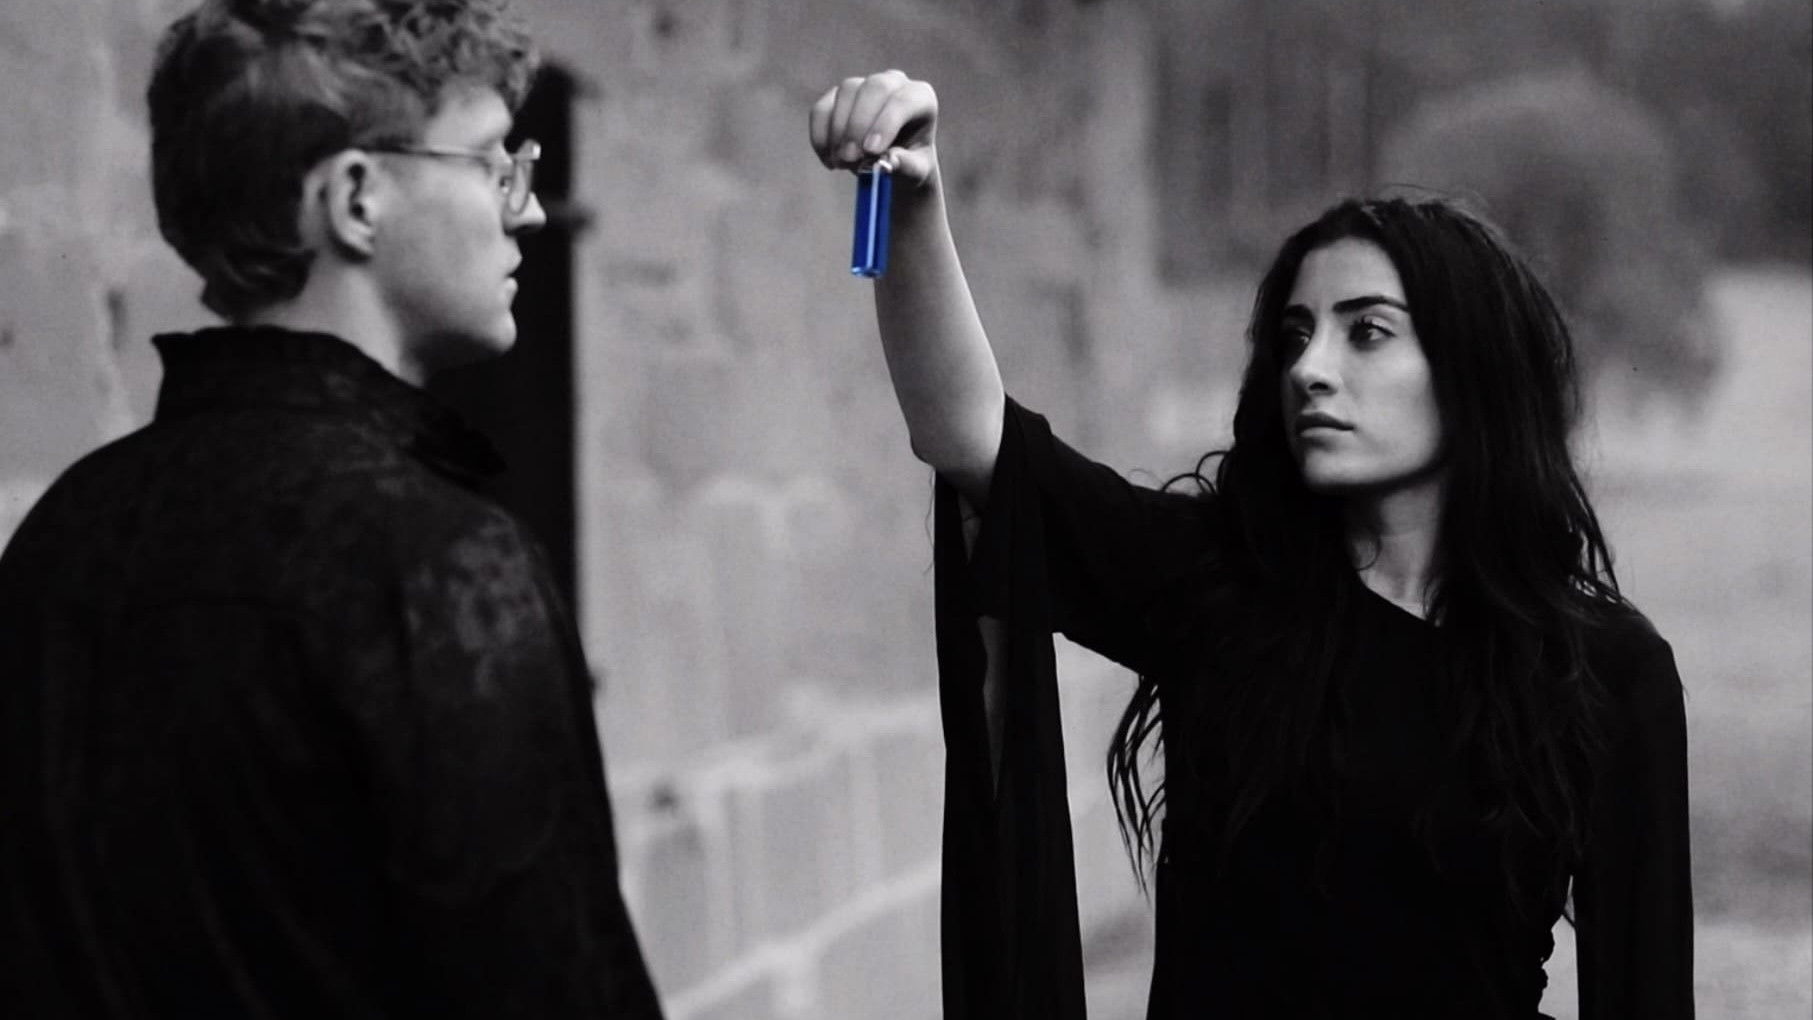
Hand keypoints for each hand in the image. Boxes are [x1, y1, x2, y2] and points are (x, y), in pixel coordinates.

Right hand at [808, 70, 938, 189]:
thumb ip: (906, 166)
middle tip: (849, 158)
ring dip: (839, 131)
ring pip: (847, 93)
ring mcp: (864, 85)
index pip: (904, 100)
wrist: (891, 161)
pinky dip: (821, 135)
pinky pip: (823, 108)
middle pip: (874, 88)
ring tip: (842, 164)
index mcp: (920, 98)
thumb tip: (888, 161)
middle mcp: (894, 83)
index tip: (871, 151)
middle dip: (858, 124)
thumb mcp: (915, 171)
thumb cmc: (909, 163)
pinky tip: (829, 160)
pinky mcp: (838, 96)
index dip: (886, 123)